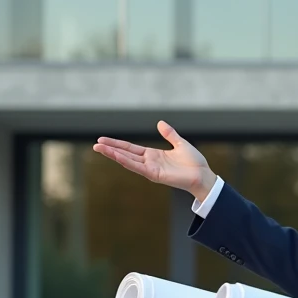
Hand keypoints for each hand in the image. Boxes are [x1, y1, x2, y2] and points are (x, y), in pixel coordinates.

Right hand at [94, 121, 215, 201]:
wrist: (202, 174)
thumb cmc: (194, 162)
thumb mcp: (180, 143)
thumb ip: (169, 134)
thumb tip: (160, 123)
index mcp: (153, 155)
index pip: (130, 148)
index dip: (117, 144)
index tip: (103, 139)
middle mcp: (149, 162)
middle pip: (125, 154)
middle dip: (110, 149)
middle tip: (95, 144)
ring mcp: (150, 169)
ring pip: (127, 161)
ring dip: (113, 155)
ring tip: (99, 148)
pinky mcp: (154, 175)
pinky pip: (137, 167)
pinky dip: (126, 161)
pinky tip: (116, 156)